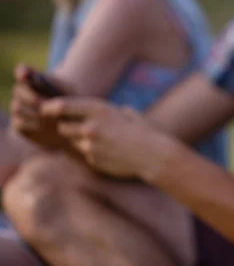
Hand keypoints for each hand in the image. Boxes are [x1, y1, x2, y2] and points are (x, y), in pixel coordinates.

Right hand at [10, 65, 69, 148]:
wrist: (73, 122)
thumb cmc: (71, 102)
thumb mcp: (69, 92)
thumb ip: (55, 86)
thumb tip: (40, 87)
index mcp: (34, 79)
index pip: (23, 71)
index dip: (22, 72)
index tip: (24, 75)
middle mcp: (23, 92)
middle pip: (18, 91)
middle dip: (31, 97)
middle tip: (44, 104)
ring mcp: (19, 108)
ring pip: (17, 108)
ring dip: (33, 113)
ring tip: (49, 117)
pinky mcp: (19, 124)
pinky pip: (19, 123)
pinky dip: (31, 125)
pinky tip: (44, 127)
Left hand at [40, 98, 166, 178]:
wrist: (153, 156)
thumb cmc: (146, 133)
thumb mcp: (130, 115)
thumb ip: (116, 112)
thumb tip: (118, 110)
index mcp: (99, 110)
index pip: (62, 106)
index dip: (50, 108)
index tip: (47, 110)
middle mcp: (90, 126)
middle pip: (63, 126)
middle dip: (68, 128)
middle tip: (82, 130)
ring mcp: (89, 145)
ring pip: (73, 142)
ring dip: (80, 142)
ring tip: (102, 143)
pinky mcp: (92, 160)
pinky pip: (85, 155)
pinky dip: (93, 154)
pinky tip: (111, 155)